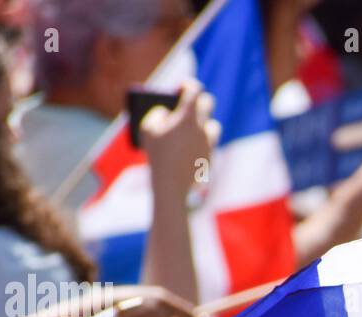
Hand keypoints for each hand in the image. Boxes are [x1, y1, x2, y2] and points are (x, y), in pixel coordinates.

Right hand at [140, 79, 220, 196]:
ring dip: (204, 122)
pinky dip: (202, 141)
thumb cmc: (157, 156)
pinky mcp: (210, 157)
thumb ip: (156, 113)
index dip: (188, 84)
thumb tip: (166, 112)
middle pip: (208, 103)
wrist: (172, 186)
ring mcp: (208, 143)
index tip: (183, 86)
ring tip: (192, 124)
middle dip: (198, 99)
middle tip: (188, 101)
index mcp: (188, 117)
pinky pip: (210, 143)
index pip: (194, 90)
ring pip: (213, 125)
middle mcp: (202, 128)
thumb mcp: (148, 129)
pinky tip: (192, 143)